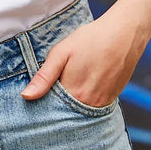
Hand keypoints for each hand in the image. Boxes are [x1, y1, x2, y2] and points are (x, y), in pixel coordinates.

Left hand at [21, 9, 142, 106]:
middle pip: (67, 115)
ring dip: (71, 106)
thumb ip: (44, 76)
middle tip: (51, 95)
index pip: (53, 111)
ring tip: (67, 90)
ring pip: (81, 112)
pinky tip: (82, 88)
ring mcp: (103, 103)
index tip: (35, 103)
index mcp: (74, 93)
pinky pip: (94, 108)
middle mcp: (90, 104)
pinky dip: (85, 102)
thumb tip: (26, 96)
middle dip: (57, 109)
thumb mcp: (62, 52)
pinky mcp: (112, 98)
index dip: (43, 107)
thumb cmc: (91, 39)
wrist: (124, 33)